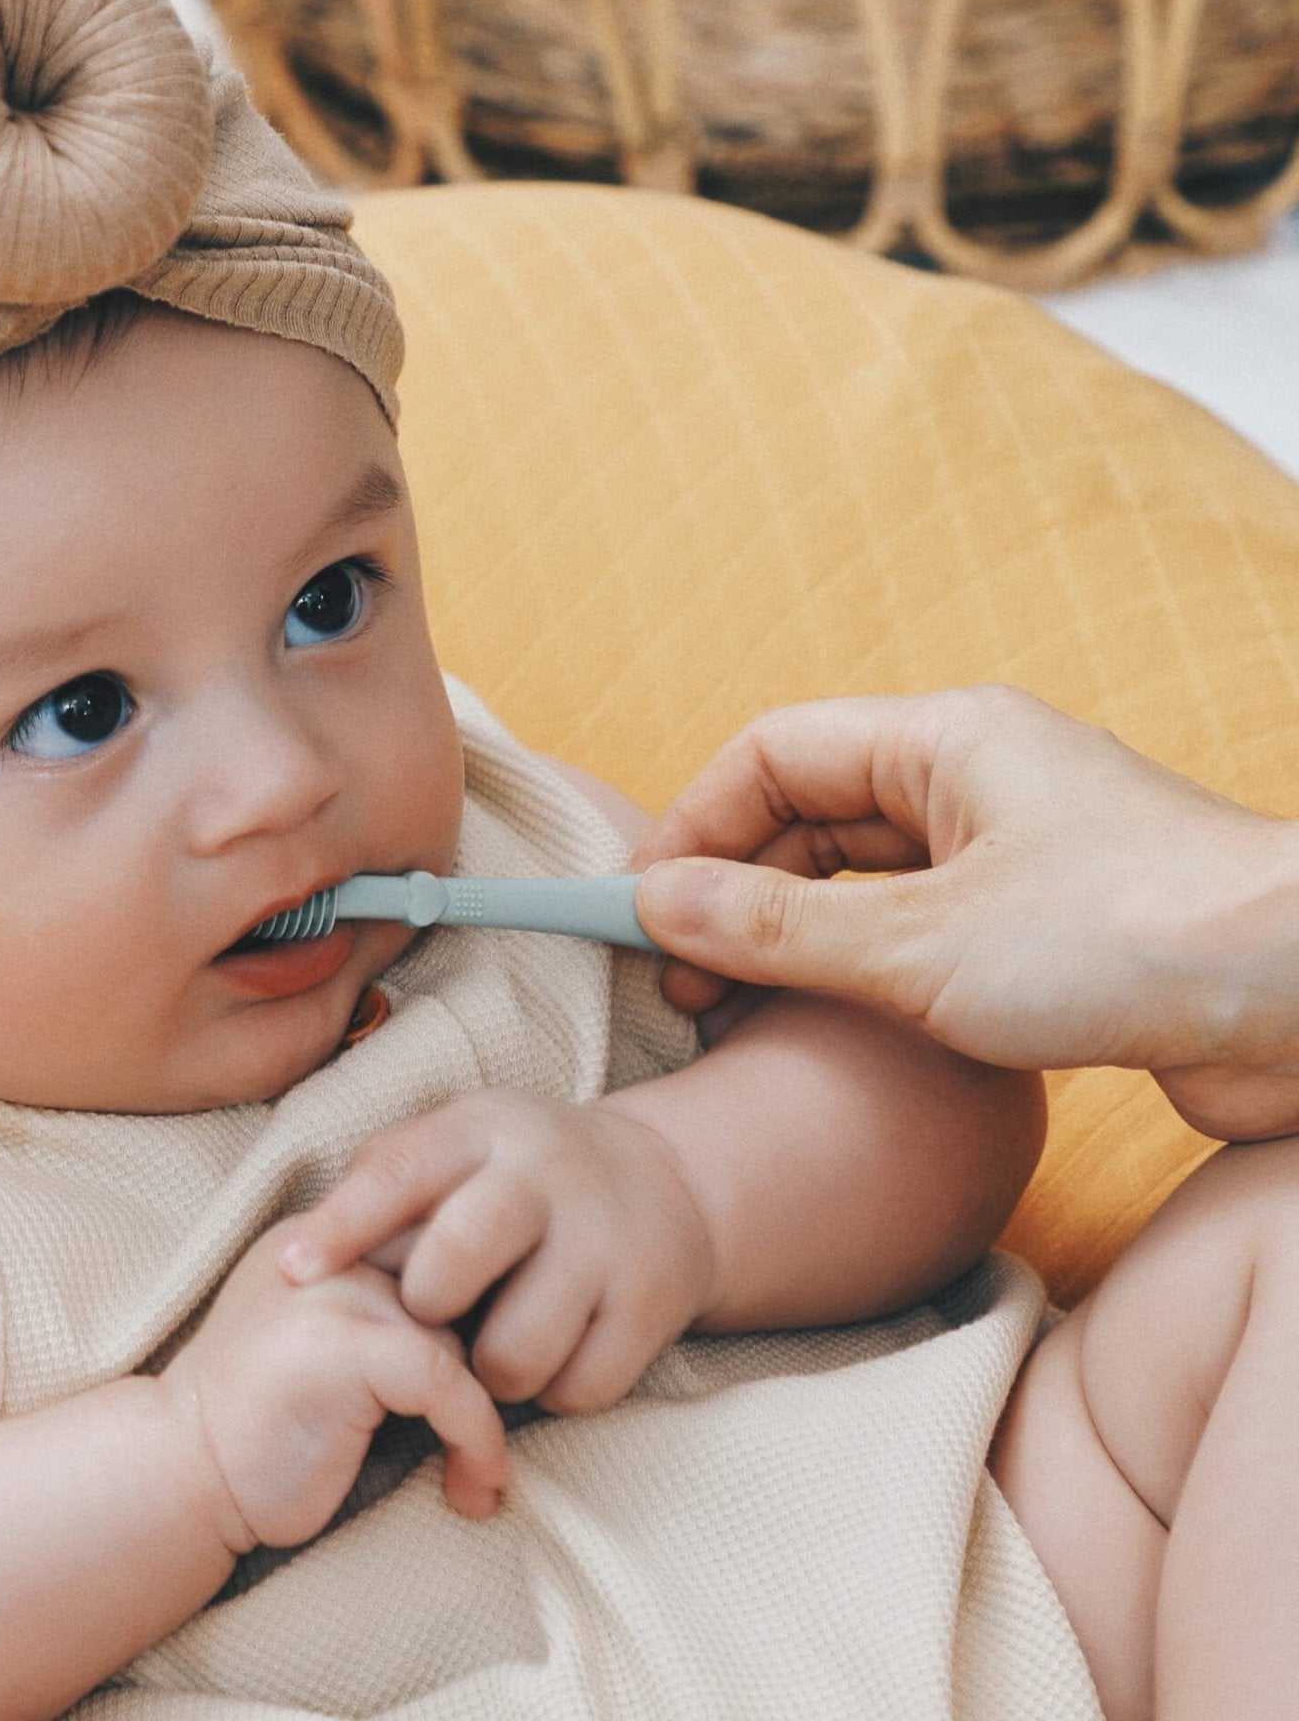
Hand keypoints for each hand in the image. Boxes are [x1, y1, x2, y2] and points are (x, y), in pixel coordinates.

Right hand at [157, 1218, 508, 1554]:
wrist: (175, 1478)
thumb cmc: (261, 1426)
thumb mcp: (318, 1337)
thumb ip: (379, 1305)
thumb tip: (491, 1311)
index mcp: (319, 1237)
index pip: (428, 1218)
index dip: (478, 1282)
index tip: (504, 1351)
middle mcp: (326, 1247)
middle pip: (456, 1259)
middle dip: (497, 1331)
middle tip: (511, 1406)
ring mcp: (329, 1290)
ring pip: (461, 1322)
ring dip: (492, 1404)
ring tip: (480, 1468)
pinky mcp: (340, 1348)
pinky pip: (448, 1378)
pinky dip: (478, 1437)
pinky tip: (473, 1486)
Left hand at [275, 1090, 715, 1414]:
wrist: (665, 1181)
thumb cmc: (516, 1177)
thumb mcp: (457, 1144)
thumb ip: (383, 1180)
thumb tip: (301, 1246)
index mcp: (481, 1128)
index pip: (399, 1174)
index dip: (341, 1226)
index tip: (292, 1272)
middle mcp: (546, 1173)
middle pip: (457, 1257)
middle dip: (427, 1305)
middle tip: (431, 1312)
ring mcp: (606, 1238)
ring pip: (515, 1352)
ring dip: (490, 1372)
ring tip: (494, 1344)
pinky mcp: (652, 1303)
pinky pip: (577, 1389)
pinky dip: (553, 1391)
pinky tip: (555, 1353)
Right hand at [628, 686, 1298, 1129]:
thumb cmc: (1130, 940)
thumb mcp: (919, 944)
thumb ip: (773, 926)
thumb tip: (650, 901)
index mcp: (945, 739)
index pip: (770, 754)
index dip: (691, 827)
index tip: (638, 908)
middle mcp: (976, 779)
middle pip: (808, 816)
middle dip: (733, 893)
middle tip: (684, 984)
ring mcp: (1015, 852)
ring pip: (861, 879)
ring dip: (793, 939)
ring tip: (742, 1014)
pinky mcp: (1047, 925)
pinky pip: (918, 929)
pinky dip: (859, 970)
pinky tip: (834, 1028)